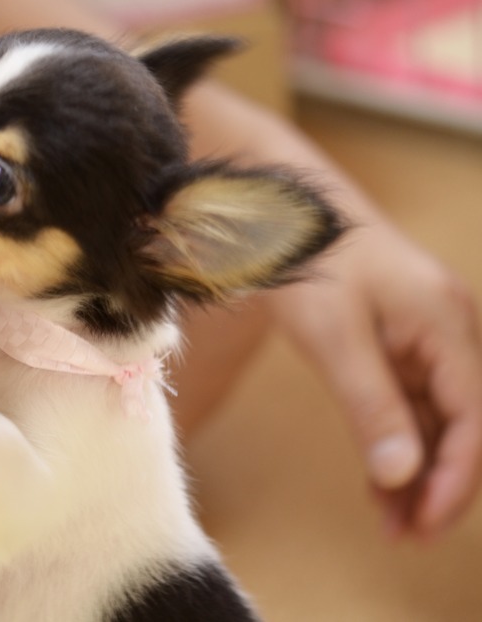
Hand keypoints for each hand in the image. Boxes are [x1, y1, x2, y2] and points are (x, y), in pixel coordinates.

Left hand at [270, 218, 481, 538]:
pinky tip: (378, 477)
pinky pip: (407, 399)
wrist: (281, 209)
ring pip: (432, 416)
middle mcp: (448, 331)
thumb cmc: (307, 259)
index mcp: (447, 325)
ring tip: (389, 520)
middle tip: (404, 533)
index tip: (423, 523)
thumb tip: (404, 475)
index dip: (453, 478)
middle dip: (436, 482)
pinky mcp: (397, 339)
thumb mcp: (334, 336)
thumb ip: (372, 405)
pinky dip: (394, 439)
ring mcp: (424, 334)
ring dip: (414, 468)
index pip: (472, 419)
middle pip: (460, 422)